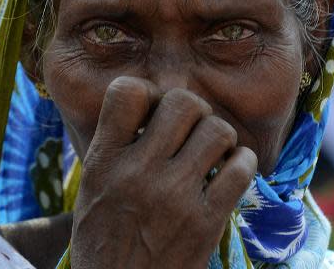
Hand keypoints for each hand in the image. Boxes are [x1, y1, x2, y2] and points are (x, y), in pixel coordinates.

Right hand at [70, 76, 256, 268]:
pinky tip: (231, 170)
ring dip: (220, 136)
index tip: (153, 110)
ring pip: (217, 130)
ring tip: (213, 151)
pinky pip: (241, 169)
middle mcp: (137, 172)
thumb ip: (113, 146)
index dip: (147, 92)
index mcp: (103, 161)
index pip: (127, 91)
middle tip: (191, 128)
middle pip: (182, 102)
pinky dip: (242, 163)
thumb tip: (145, 103)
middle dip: (193, 109)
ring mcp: (174, 196)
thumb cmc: (103, 242)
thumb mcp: (91, 189)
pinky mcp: (206, 222)